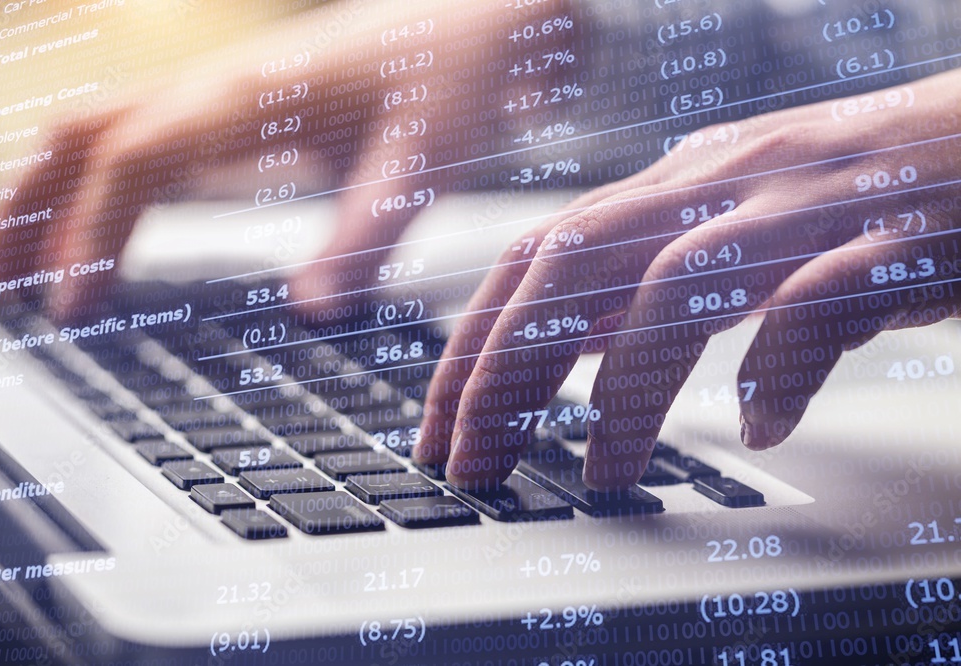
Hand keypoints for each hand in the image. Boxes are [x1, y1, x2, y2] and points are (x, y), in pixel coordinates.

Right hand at [0, 0, 576, 319]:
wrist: (473, 19)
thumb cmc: (450, 80)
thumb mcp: (422, 162)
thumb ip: (367, 231)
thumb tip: (309, 306)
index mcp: (246, 98)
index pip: (132, 164)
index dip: (90, 235)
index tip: (69, 309)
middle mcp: (215, 86)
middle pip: (80, 136)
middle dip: (25, 213)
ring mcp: (217, 89)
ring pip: (94, 129)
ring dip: (43, 194)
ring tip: (14, 271)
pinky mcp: (233, 101)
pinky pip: (134, 134)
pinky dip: (92, 182)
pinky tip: (95, 226)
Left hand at [414, 69, 960, 490]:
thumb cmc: (856, 187)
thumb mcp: (727, 220)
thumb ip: (650, 272)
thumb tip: (572, 349)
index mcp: (675, 181)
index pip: (538, 254)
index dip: (474, 341)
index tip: (442, 424)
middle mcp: (723, 182)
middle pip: (575, 266)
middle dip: (507, 369)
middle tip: (473, 460)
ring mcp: (805, 205)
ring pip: (679, 287)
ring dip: (626, 389)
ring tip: (601, 474)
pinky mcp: (895, 238)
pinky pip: (821, 304)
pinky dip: (781, 371)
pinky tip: (765, 428)